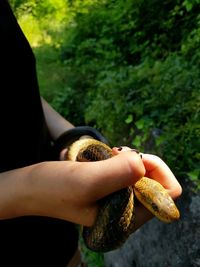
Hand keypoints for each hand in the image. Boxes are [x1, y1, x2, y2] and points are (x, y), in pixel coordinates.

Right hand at [17, 146, 180, 229]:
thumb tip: (141, 161)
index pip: (166, 195)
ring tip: (102, 156)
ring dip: (122, 158)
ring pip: (137, 170)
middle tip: (114, 154)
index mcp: (127, 218)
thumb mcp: (87, 180)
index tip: (132, 158)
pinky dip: (112, 158)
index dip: (156, 170)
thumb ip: (120, 172)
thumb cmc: (53, 188)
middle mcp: (125, 210)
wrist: (29, 187)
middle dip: (136, 161)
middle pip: (153, 179)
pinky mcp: (106, 187)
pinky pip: (121, 168)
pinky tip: (95, 158)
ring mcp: (116, 198)